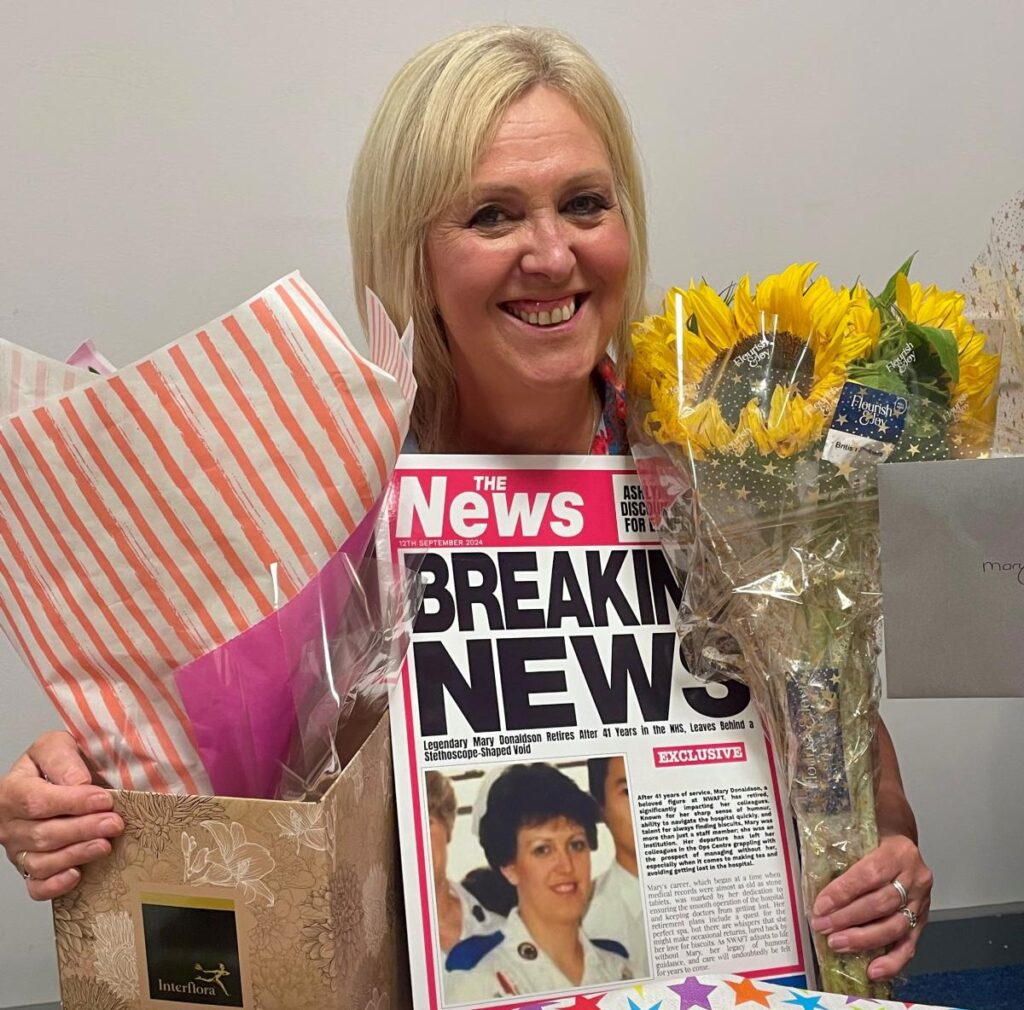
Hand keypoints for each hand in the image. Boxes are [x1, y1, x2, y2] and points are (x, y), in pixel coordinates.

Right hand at [0, 732, 123, 899]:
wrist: (48, 780)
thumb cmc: (54, 764)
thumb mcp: (54, 746)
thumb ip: (63, 759)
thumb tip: (79, 782)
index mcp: (12, 791)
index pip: (38, 801)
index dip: (72, 803)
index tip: (103, 799)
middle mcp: (10, 824)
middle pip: (43, 833)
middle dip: (83, 830)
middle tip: (114, 824)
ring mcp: (18, 850)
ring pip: (42, 861)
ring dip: (77, 854)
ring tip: (105, 845)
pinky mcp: (29, 869)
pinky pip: (36, 886)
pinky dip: (55, 885)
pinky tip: (77, 875)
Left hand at [809, 833, 932, 981]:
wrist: (902, 841)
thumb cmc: (876, 839)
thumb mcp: (860, 834)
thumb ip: (840, 848)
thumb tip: (808, 865)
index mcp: (898, 851)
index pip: (868, 874)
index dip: (843, 892)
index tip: (821, 905)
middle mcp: (914, 877)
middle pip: (880, 903)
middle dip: (848, 918)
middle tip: (823, 926)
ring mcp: (921, 901)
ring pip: (894, 926)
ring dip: (863, 939)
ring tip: (838, 943)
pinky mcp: (923, 921)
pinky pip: (909, 945)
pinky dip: (891, 961)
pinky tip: (873, 970)